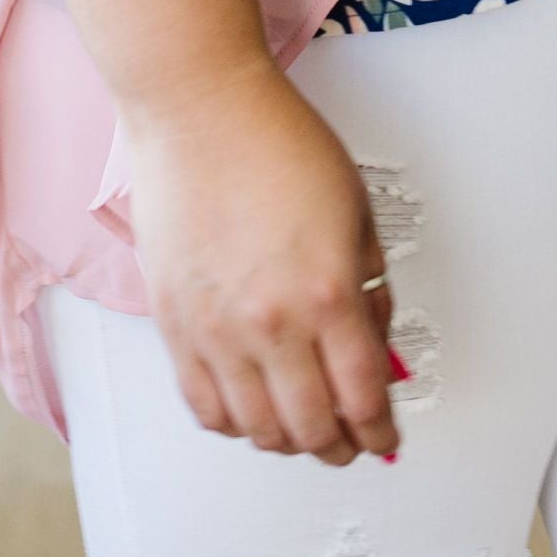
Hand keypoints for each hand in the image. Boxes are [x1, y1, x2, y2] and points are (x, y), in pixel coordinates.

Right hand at [124, 60, 400, 466]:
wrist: (200, 109)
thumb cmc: (277, 142)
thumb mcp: (356, 211)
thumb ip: (368, 289)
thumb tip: (375, 345)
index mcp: (328, 293)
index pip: (361, 398)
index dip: (378, 430)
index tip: (383, 436)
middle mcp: (272, 324)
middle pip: (311, 427)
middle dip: (338, 447)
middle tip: (348, 443)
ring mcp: (216, 330)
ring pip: (257, 429)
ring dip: (287, 442)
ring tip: (301, 431)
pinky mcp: (173, 325)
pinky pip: (204, 405)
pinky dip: (233, 424)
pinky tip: (251, 412)